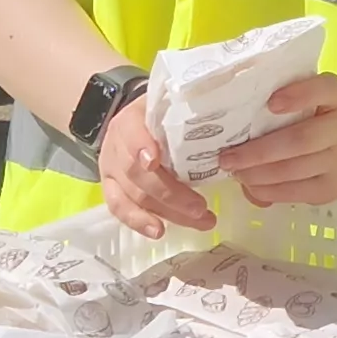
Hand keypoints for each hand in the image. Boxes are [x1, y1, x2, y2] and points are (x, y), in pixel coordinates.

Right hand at [97, 91, 214, 238]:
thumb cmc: (162, 115)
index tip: (154, 160)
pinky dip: (139, 222)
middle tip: (201, 207)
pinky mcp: (111, 190)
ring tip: (200, 221)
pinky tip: (159, 232)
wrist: (135, 122)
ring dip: (167, 212)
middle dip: (170, 193)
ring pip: (134, 196)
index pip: (131, 131)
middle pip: (137, 173)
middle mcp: (116, 145)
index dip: (140, 146)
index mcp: (130, 120)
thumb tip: (225, 116)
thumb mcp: (171, 105)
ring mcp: (111, 170)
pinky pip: (120, 209)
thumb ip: (188, 111)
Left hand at [216, 73, 336, 208]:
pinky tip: (251, 187)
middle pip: (302, 139)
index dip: (299, 95)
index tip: (271, 103)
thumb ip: (272, 104)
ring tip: (235, 173)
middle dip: (259, 152)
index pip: (323, 89)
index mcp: (335, 94)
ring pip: (296, 170)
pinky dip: (269, 191)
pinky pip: (298, 192)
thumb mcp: (296, 98)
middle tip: (227, 158)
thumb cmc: (305, 113)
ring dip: (259, 175)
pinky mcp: (334, 187)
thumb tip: (233, 133)